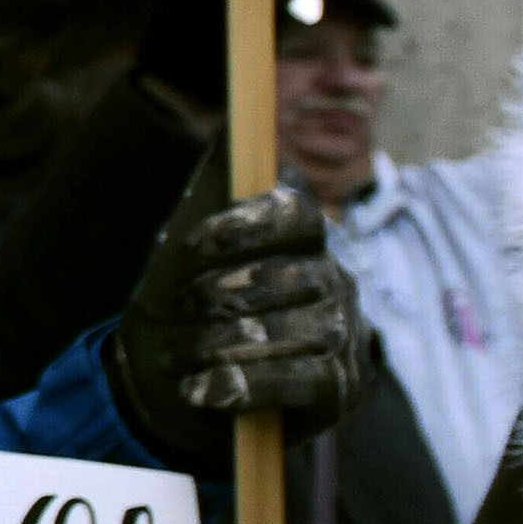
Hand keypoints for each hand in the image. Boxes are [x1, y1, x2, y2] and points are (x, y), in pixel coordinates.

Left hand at [109, 185, 372, 465]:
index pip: (297, 214)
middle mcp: (335, 284)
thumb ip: (211, 198)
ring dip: (217, 344)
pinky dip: (242, 385)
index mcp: (305, 244)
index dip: (246, 223)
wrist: (203, 393)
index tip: (192, 248)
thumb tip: (223, 130)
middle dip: (216, 296)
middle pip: (284, 277)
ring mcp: (344, 337)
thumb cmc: (201, 314)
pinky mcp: (341, 388)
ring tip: (177, 354)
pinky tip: (202, 389)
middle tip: (178, 313)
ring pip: (288, 331)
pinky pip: (298, 381)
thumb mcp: (197, 256)